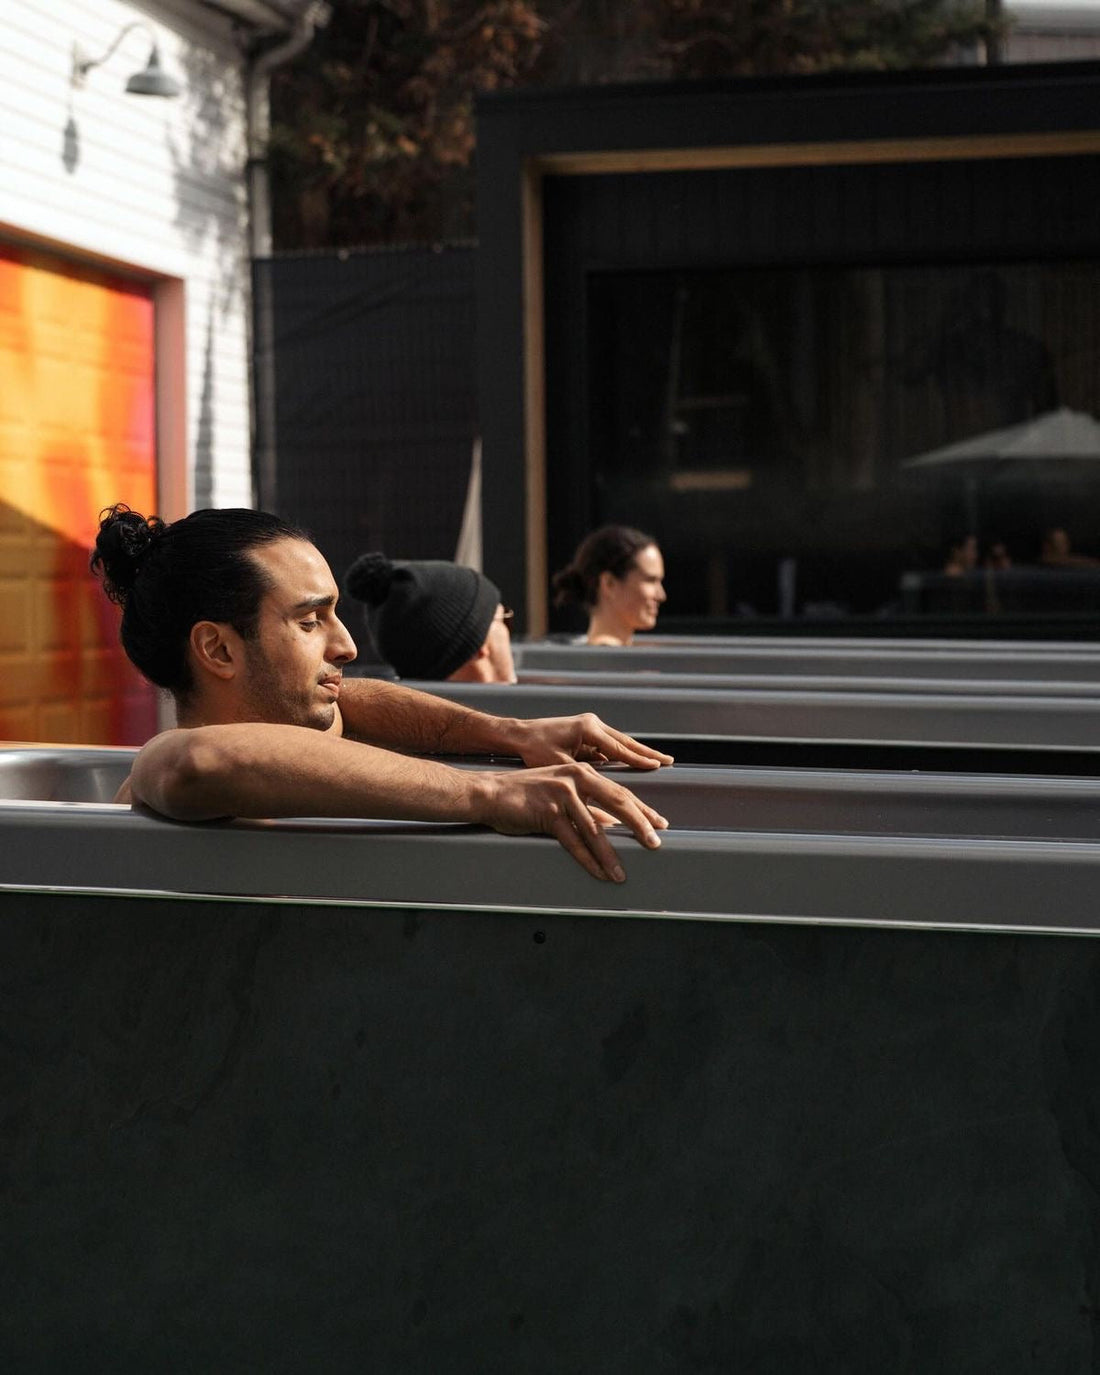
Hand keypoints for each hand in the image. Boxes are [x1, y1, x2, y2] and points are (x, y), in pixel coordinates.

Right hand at [473, 762, 667, 881]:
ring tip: (621, 873)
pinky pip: (573, 841)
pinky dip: (587, 860)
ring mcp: (561, 793)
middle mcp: (576, 778)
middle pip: (617, 803)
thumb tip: (609, 825)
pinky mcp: (547, 811)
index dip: (642, 809)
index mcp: (582, 772)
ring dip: (610, 855)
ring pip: (594, 829)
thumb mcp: (560, 793)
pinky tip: (598, 873)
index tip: (659, 824)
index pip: (619, 792)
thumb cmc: (524, 794)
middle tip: (655, 843)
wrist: (490, 792)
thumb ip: (585, 807)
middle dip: (639, 825)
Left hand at [509, 713, 673, 770]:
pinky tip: (636, 762)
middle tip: (669, 761)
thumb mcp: (560, 765)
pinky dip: (624, 754)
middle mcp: (593, 724)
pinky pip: (610, 746)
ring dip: (639, 753)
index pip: (620, 748)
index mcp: (588, 729)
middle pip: (627, 742)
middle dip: (648, 754)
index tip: (659, 766)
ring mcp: (590, 727)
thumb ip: (584, 777)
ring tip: (659, 762)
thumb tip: (604, 793)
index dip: (639, 760)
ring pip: (620, 743)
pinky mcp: (586, 734)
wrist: (518, 734)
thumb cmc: (534, 750)